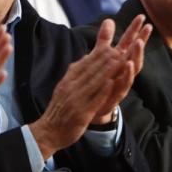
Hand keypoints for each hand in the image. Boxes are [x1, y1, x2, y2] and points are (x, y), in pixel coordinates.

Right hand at [29, 16, 150, 158]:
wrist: (48, 130)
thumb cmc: (61, 108)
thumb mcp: (67, 85)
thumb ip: (79, 70)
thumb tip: (88, 55)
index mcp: (70, 78)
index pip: (88, 62)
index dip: (102, 51)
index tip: (116, 41)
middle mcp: (72, 85)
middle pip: (92, 68)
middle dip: (109, 55)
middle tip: (124, 43)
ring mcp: (76, 98)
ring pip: (94, 81)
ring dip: (107, 69)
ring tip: (120, 58)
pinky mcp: (80, 112)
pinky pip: (92, 99)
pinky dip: (102, 90)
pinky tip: (111, 83)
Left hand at [90, 14, 149, 122]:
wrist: (92, 106)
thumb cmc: (100, 80)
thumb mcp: (100, 57)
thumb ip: (105, 39)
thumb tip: (109, 20)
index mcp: (119, 60)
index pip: (129, 42)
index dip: (135, 30)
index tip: (142, 17)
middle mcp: (124, 70)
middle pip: (135, 54)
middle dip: (141, 40)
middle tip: (147, 28)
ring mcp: (122, 82)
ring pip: (133, 69)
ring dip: (136, 56)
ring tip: (138, 44)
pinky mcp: (116, 95)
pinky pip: (124, 85)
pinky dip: (127, 75)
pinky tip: (128, 65)